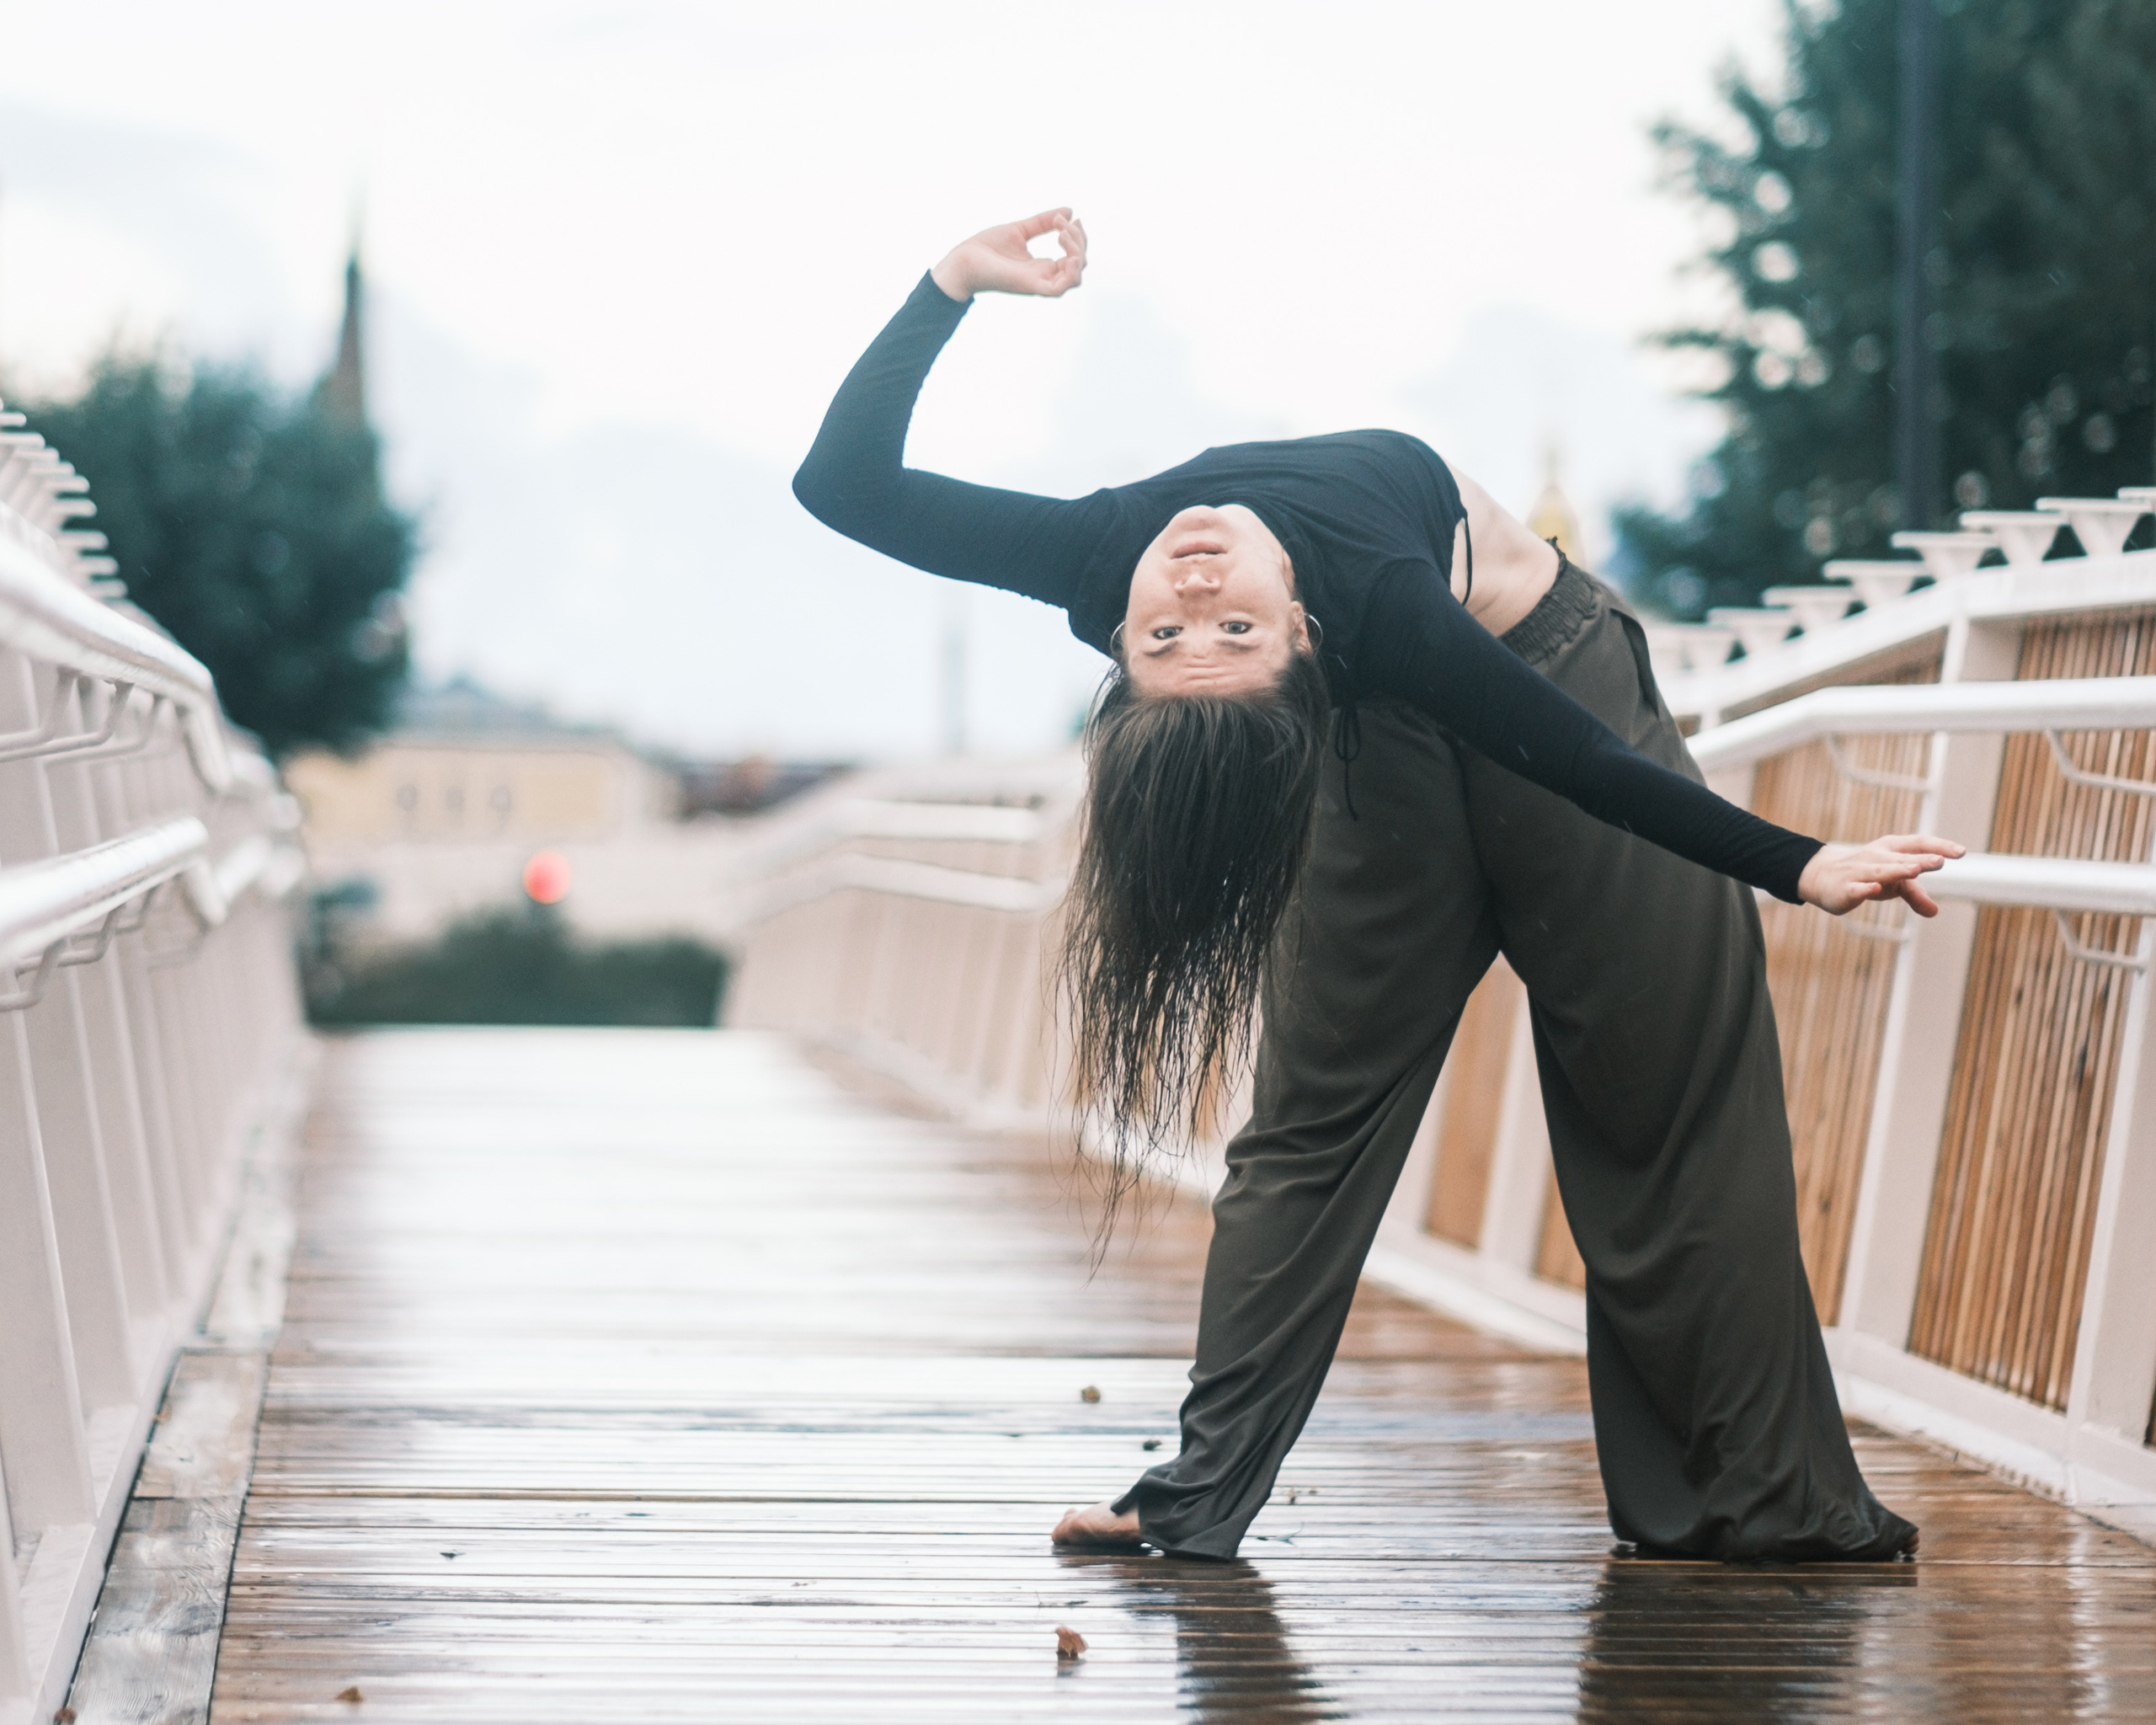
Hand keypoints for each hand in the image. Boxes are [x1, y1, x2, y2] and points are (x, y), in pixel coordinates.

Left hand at [930, 208, 1086, 302]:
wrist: (962, 260)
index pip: (1074, 257)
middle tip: (1063, 222)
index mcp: (1042, 266)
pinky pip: (1061, 288)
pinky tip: (1066, 252)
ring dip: (1077, 252)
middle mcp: (1043, 276)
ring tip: (1063, 234)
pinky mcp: (1031, 286)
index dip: (1078, 237)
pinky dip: (1071, 271)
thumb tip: (1069, 210)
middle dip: (1079, 240)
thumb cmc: (986, 248)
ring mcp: (1038, 282)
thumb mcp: (1020, 229)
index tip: (1069, 217)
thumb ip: (1043, 222)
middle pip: (1079, 265)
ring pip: (1075, 277)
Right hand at [1797, 834, 1965, 916]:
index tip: (1961, 852)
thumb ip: (1915, 894)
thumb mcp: (1893, 884)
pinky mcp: (1845, 888)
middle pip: (1902, 857)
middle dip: (1920, 860)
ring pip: (1881, 871)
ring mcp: (1860, 872)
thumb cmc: (1866, 875)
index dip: (1939, 846)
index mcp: (1892, 849)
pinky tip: (1875, 889)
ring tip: (1914, 870)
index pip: (1919, 844)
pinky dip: (1866, 888)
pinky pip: (1857, 888)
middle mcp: (1877, 857)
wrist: (1822, 876)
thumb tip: (1935, 911)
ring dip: (1897, 870)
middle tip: (1940, 861)